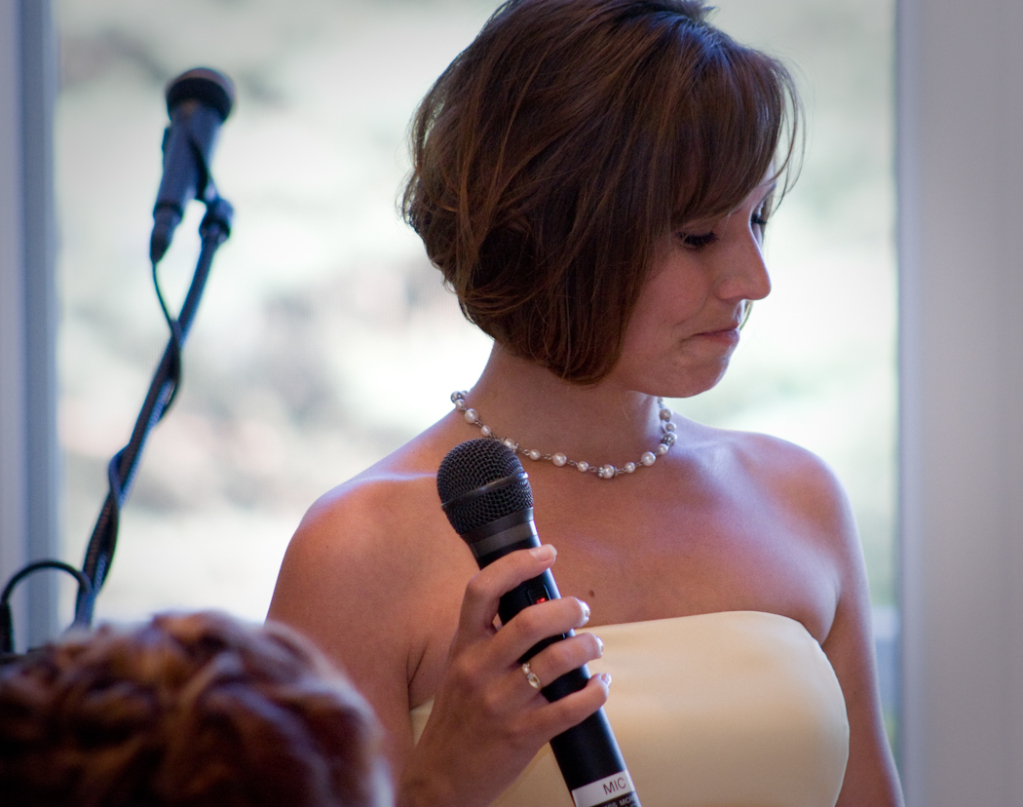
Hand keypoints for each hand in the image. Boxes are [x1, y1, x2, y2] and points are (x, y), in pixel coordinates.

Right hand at [399, 545, 608, 806]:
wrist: (439, 779)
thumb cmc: (457, 718)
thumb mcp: (459, 669)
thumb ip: (488, 638)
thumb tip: (536, 604)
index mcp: (462, 647)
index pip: (483, 590)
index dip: (517, 564)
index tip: (545, 553)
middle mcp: (478, 670)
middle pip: (530, 621)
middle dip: (567, 608)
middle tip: (581, 608)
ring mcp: (500, 703)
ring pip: (556, 661)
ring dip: (587, 647)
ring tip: (594, 646)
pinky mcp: (522, 735)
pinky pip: (570, 707)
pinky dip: (595, 692)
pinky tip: (600, 686)